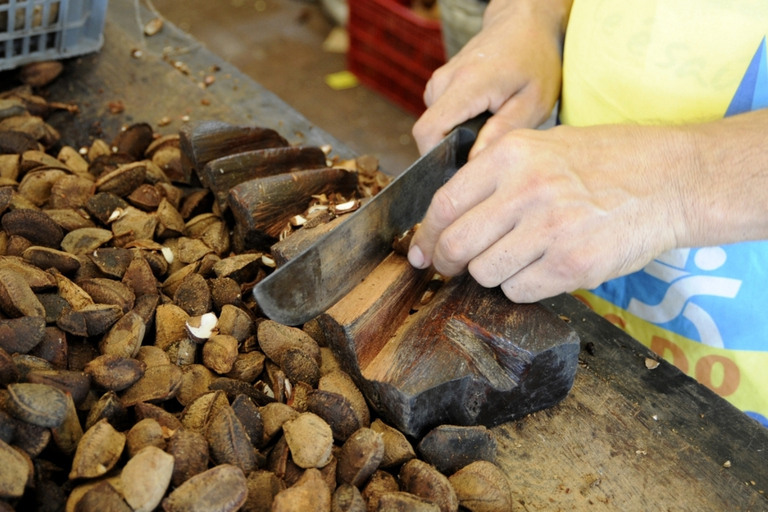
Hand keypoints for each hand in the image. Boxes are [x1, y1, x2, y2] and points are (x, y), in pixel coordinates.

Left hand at [407, 124, 697, 302]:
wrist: (671, 179)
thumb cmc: (605, 163)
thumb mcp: (544, 146)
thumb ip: (494, 177)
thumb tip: (446, 221)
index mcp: (511, 155)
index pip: (444, 204)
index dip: (428, 234)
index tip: (424, 250)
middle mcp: (526, 189)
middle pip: (457, 243)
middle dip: (447, 263)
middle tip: (452, 268)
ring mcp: (551, 229)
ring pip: (486, 272)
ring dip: (491, 274)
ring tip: (514, 261)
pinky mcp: (573, 264)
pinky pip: (520, 290)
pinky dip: (521, 287)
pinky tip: (541, 270)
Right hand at [412, 0, 571, 156]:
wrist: (525, 22)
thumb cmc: (536, 60)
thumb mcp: (533, 101)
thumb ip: (502, 133)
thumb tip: (474, 163)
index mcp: (467, 85)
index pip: (428, 131)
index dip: (435, 158)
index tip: (460, 171)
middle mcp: (444, 81)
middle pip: (429, 133)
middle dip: (451, 150)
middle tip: (486, 152)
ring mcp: (439, 80)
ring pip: (434, 126)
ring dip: (456, 136)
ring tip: (488, 130)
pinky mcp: (440, 84)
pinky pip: (439, 116)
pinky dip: (456, 125)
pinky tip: (482, 119)